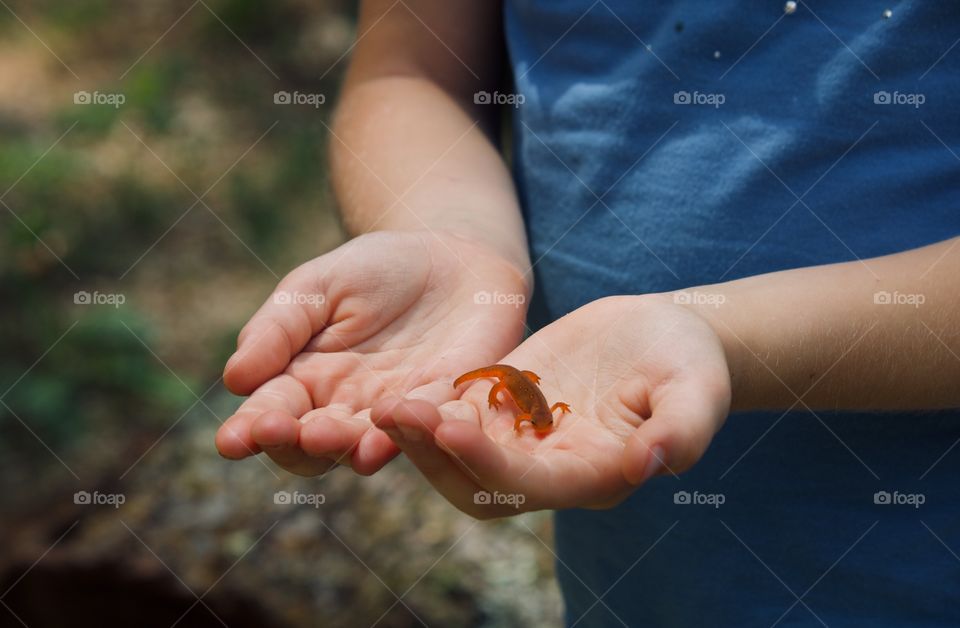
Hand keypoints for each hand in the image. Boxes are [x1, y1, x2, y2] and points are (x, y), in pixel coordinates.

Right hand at [216, 230, 528, 475]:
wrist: (453, 258)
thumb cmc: (377, 270)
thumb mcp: (318, 286)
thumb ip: (278, 329)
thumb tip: (235, 379)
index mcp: (305, 381)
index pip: (272, 414)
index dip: (250, 431)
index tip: (232, 441)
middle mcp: (347, 409)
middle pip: (313, 448)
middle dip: (296, 446)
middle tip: (287, 433)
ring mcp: (398, 414)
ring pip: (367, 447)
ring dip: (349, 446)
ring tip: (333, 435)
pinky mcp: (448, 404)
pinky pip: (433, 423)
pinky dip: (418, 425)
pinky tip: (402, 417)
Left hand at [371, 295, 731, 516]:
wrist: (666, 334)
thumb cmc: (690, 363)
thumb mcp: (698, 391)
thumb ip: (682, 430)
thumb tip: (654, 463)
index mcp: (593, 474)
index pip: (532, 484)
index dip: (489, 462)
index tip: (449, 427)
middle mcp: (550, 466)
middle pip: (478, 482)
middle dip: (433, 456)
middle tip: (392, 417)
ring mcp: (523, 436)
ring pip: (458, 452)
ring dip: (418, 434)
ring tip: (381, 404)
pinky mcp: (506, 402)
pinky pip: (459, 412)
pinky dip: (429, 406)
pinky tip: (398, 383)